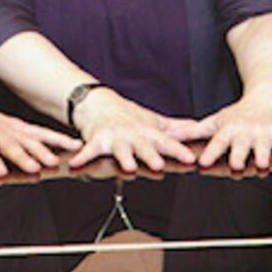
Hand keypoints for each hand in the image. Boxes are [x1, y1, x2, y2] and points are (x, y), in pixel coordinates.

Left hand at [0, 93, 80, 175]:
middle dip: (25, 156)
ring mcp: (9, 127)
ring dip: (45, 149)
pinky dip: (57, 139)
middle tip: (37, 169)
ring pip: (30, 138)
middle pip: (12, 143)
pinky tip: (74, 146)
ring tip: (59, 161)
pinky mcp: (19, 127)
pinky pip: (40, 133)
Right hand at [69, 89, 212, 172]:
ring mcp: (115, 137)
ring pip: (121, 150)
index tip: (191, 159)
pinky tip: (74, 165)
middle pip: (144, 147)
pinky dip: (81, 157)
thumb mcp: (153, 121)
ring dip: (124, 158)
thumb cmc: (128, 116)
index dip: (179, 151)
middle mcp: (133, 135)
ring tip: (129, 168)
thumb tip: (197, 128)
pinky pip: (88, 150)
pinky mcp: (96, 139)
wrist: (98, 103)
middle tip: (160, 166)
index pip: (167, 143)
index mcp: (148, 133)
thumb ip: (175, 128)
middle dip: (152, 156)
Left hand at [196, 87, 271, 169]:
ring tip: (264, 166)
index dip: (209, 153)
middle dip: (239, 156)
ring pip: (264, 147)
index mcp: (228, 130)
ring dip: (265, 156)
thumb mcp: (215, 122)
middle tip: (236, 167)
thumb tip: (168, 137)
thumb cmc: (236, 115)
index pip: (217, 143)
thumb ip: (193, 132)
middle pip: (241, 146)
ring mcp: (264, 133)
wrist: (266, 97)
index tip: (201, 163)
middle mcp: (246, 132)